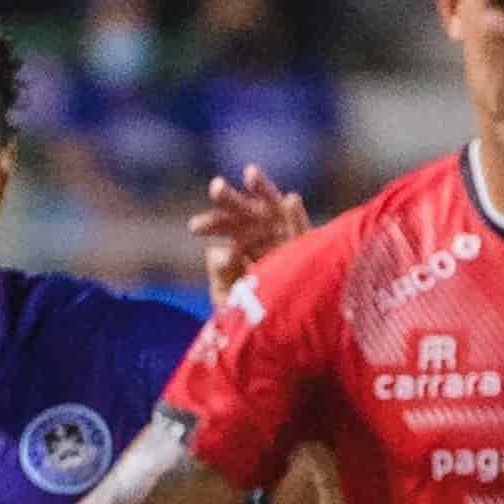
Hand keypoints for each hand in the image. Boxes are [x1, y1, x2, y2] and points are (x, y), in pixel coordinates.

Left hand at [191, 167, 308, 307]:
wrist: (287, 331)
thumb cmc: (254, 314)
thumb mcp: (230, 300)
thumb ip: (220, 277)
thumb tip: (217, 251)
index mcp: (242, 242)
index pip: (226, 225)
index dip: (212, 222)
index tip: (195, 226)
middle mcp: (264, 233)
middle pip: (245, 210)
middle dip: (230, 198)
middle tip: (216, 187)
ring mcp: (286, 237)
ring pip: (274, 208)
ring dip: (263, 189)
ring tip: (250, 173)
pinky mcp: (307, 250)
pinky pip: (302, 232)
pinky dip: (297, 218)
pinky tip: (290, 200)